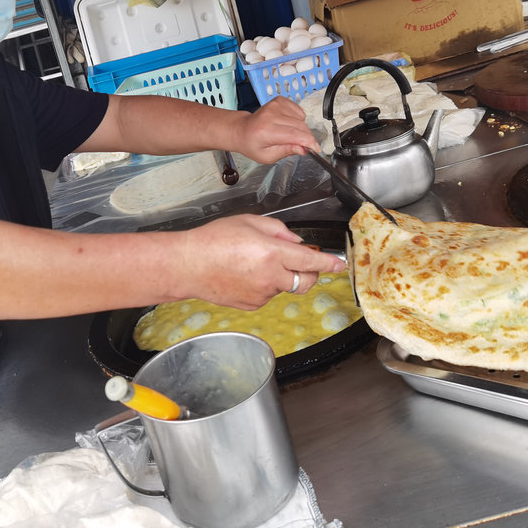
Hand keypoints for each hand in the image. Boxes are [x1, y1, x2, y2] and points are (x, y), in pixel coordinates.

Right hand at [177, 215, 346, 309]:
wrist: (188, 265)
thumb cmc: (213, 240)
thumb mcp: (249, 222)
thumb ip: (279, 231)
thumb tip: (296, 242)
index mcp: (272, 253)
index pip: (311, 261)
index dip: (329, 263)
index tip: (339, 264)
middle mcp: (270, 277)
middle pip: (305, 281)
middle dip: (309, 272)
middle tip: (300, 261)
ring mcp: (261, 294)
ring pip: (285, 287)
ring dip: (281, 276)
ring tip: (254, 262)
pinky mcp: (252, 305)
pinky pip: (268, 294)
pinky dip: (265, 285)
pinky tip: (245, 274)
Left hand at [230, 97, 319, 164]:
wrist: (242, 130)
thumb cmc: (252, 144)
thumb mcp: (268, 157)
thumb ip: (287, 151)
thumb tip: (304, 148)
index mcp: (266, 131)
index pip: (295, 135)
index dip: (309, 142)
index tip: (316, 149)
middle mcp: (271, 115)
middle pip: (301, 126)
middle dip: (306, 138)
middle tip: (301, 145)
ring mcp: (275, 105)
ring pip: (302, 119)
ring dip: (300, 129)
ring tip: (287, 134)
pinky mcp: (279, 100)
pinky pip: (299, 111)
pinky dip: (297, 119)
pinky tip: (286, 123)